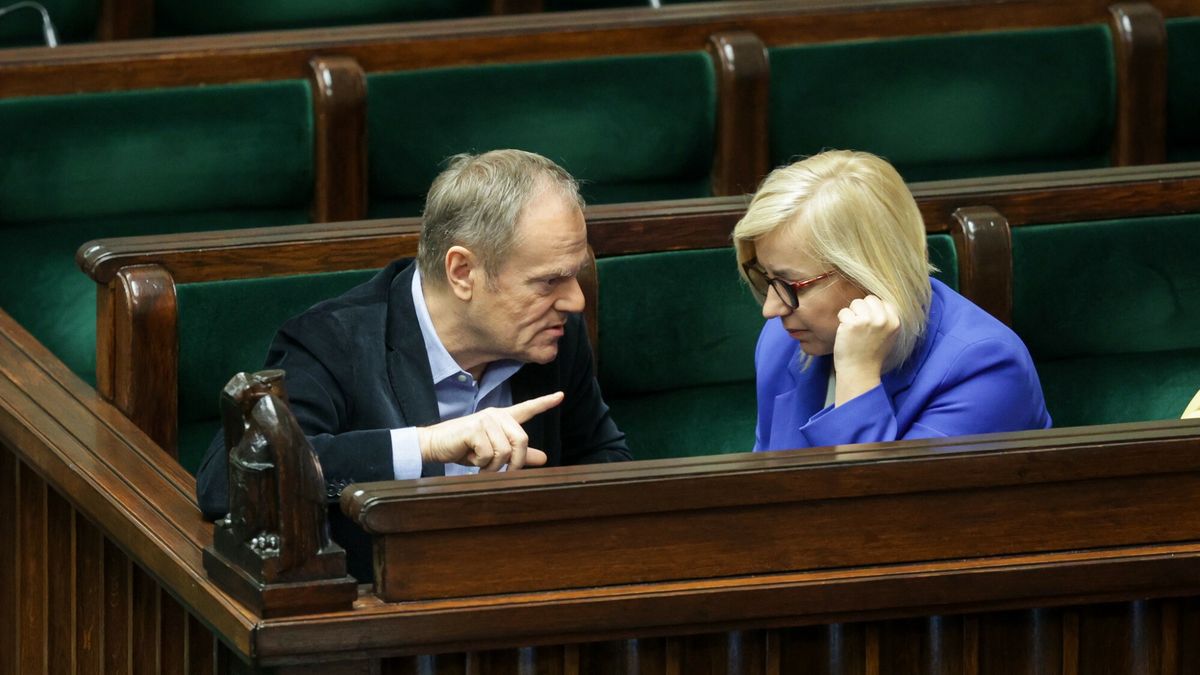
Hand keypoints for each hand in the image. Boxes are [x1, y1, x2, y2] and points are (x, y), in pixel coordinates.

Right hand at [416, 391, 562, 470]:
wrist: (435, 445)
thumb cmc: (464, 448)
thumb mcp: (494, 452)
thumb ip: (518, 454)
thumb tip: (544, 458)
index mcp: (502, 418)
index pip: (527, 409)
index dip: (545, 402)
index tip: (561, 396)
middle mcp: (496, 415)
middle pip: (522, 440)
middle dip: (515, 462)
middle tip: (502, 473)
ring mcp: (485, 419)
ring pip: (505, 451)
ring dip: (492, 465)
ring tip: (479, 463)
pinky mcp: (474, 428)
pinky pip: (488, 453)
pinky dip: (480, 463)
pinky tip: (470, 457)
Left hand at [832, 295, 899, 404]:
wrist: (859, 371)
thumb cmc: (871, 354)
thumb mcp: (889, 335)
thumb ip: (886, 318)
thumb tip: (876, 302)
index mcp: (894, 321)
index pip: (882, 301)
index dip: (873, 310)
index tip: (869, 324)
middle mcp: (882, 319)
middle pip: (869, 299)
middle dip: (862, 309)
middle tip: (860, 327)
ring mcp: (867, 320)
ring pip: (856, 303)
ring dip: (851, 314)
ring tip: (854, 330)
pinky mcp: (851, 324)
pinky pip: (843, 312)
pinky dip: (842, 321)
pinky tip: (846, 334)